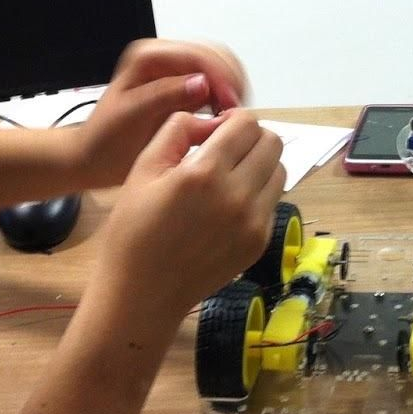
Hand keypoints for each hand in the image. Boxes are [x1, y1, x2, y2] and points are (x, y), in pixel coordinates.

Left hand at [72, 39, 249, 188]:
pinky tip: (225, 117)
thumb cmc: (106, 141)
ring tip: (232, 117)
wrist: (94, 158)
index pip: (197, 54)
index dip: (220, 76)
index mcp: (148, 56)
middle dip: (230, 81)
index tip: (230, 103)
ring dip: (231, 89)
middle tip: (235, 112)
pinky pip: (216, 84)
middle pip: (214, 55)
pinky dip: (225, 97)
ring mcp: (176, 72)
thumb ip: (165, 95)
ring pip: (220, 68)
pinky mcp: (185, 87)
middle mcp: (164, 57)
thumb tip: (202, 83)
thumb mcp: (132, 116)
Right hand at [92, 109, 284, 328]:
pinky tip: (230, 204)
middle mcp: (238, 195)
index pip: (247, 123)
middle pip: (272, 142)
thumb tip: (213, 120)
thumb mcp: (143, 168)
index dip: (232, 120)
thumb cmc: (133, 229)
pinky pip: (273, 201)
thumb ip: (178, 130)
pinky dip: (258, 193)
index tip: (216, 131)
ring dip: (259, 164)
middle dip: (250, 138)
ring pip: (279, 170)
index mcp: (205, 173)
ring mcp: (254, 221)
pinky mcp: (260, 241)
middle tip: (226, 151)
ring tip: (230, 176)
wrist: (142, 293)